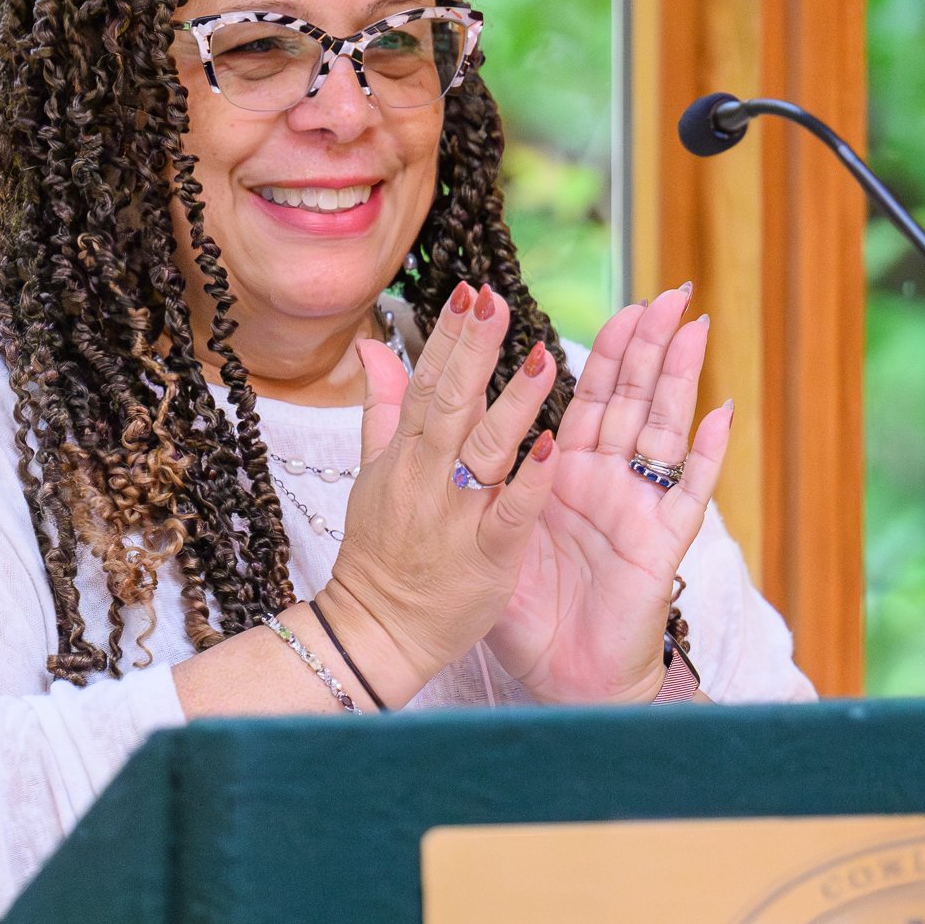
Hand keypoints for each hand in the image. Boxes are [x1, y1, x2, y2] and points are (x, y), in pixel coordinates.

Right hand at [315, 283, 558, 701]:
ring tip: (543, 356)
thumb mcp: (372, 475)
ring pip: (485, 450)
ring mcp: (456, 516)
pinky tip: (552, 443)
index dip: (450, 337)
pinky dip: (530, 478)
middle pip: (451, 404)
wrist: (376, 632)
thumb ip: (382, 410)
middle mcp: (428, 477)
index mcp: (405, 455)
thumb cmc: (381, 553)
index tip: (470, 291)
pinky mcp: (486, 555)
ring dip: (513, 402)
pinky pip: (511, 511)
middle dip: (475, 350)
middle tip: (497, 301)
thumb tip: (372, 348)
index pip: (428, 384)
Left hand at [488, 282, 733, 704]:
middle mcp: (606, 481)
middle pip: (633, 400)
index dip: (603, 349)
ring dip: (681, 379)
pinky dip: (706, 455)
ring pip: (663, 431)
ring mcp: (637, 508)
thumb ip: (450, 453)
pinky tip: (721, 415)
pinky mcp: (657, 545)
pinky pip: (687, 495)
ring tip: (694, 328)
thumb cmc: (520, 606)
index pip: (588, 396)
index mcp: (566, 471)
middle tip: (667, 292)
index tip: (622, 304)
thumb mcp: (479, 522)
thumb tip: (406, 396)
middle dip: (650, 346)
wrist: (555, 676)